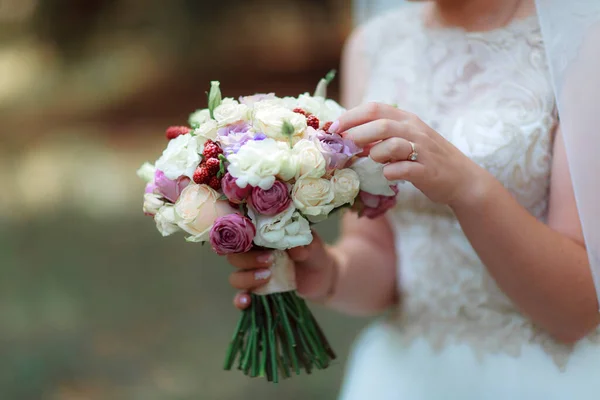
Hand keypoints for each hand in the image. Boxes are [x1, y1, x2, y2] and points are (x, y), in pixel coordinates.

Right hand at [227, 232, 336, 309]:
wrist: (324, 277)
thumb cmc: (314, 254)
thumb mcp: (313, 246)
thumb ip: (305, 245)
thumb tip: (296, 248)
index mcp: (262, 238)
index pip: (242, 235)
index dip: (245, 238)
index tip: (261, 242)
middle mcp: (253, 255)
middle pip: (235, 256)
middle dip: (248, 260)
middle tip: (269, 261)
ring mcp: (254, 275)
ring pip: (236, 277)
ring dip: (247, 278)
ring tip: (267, 277)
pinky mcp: (258, 292)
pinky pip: (241, 297)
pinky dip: (240, 300)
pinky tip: (247, 301)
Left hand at [335, 103, 488, 206]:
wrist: (462, 178)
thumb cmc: (427, 159)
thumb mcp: (406, 140)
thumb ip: (381, 137)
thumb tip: (349, 139)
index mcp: (407, 120)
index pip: (375, 108)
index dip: (351, 116)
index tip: (333, 128)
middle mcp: (415, 131)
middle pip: (381, 124)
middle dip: (357, 134)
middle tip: (343, 146)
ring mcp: (422, 150)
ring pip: (393, 143)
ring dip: (376, 152)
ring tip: (372, 159)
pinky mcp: (427, 171)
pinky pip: (404, 169)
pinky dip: (391, 172)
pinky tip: (388, 175)